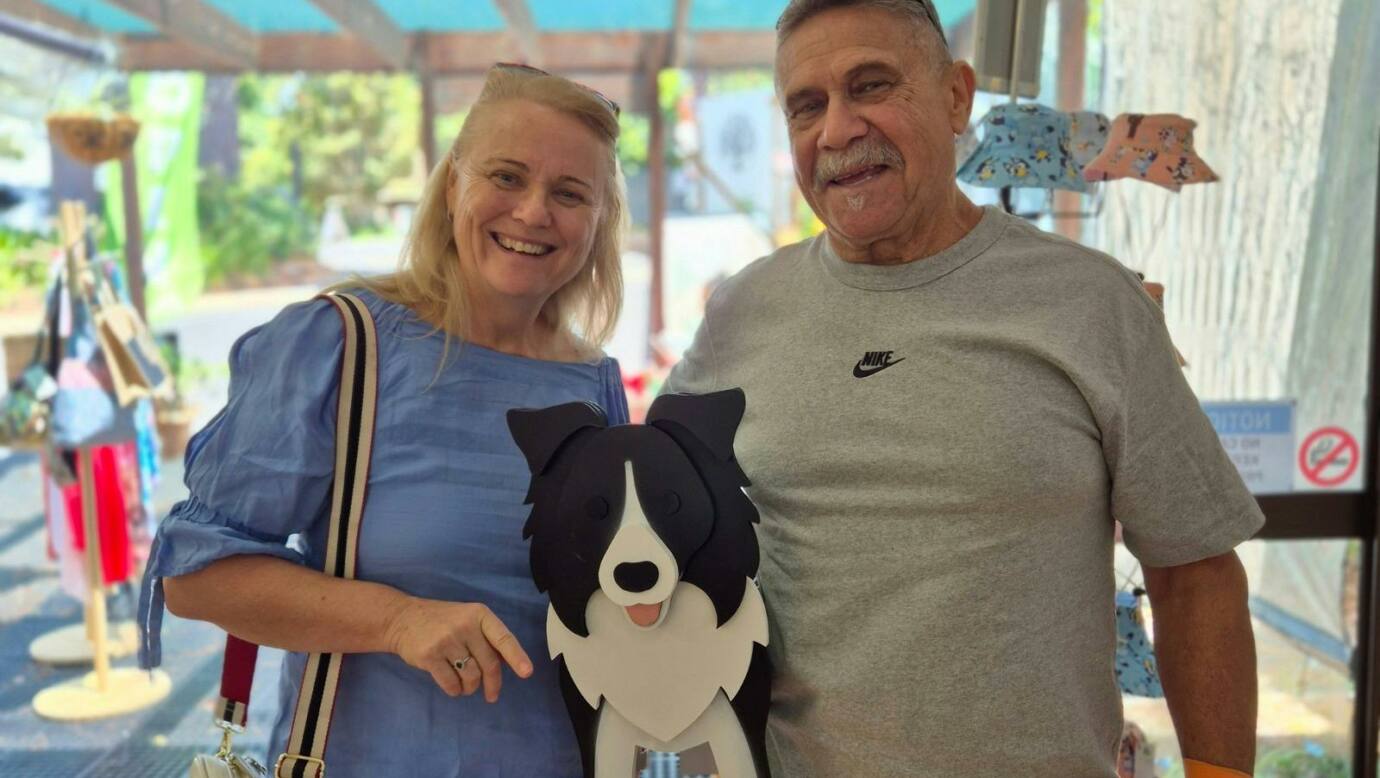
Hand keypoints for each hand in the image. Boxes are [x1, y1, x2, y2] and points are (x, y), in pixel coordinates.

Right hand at [385, 597, 533, 701]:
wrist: (402, 618)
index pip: (503, 637)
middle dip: (493, 684)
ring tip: (466, 684)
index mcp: (479, 614)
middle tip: (492, 695)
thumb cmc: (442, 621)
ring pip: (471, 676)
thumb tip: (509, 663)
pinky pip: (451, 684)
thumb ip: (487, 638)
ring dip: (471, 687)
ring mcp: (446, 640)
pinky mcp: (429, 656)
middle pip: (489, 663)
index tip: (527, 673)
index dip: (517, 656)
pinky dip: (455, 690)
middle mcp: (465, 626)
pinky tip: (453, 686)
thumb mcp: (468, 619)